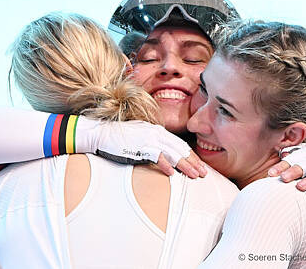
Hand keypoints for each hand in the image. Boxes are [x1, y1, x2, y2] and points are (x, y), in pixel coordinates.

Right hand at [88, 120, 206, 177]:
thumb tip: (164, 155)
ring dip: (185, 165)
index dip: (191, 156)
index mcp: (158, 131)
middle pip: (180, 149)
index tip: (200, 166)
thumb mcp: (141, 137)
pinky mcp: (140, 146)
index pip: (179, 144)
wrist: (101, 133)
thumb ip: (154, 143)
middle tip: (204, 174)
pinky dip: (165, 165)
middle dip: (193, 162)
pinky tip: (172, 174)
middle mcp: (156, 133)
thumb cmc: (119, 138)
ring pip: (173, 153)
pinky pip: (157, 156)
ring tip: (195, 175)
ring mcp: (149, 139)